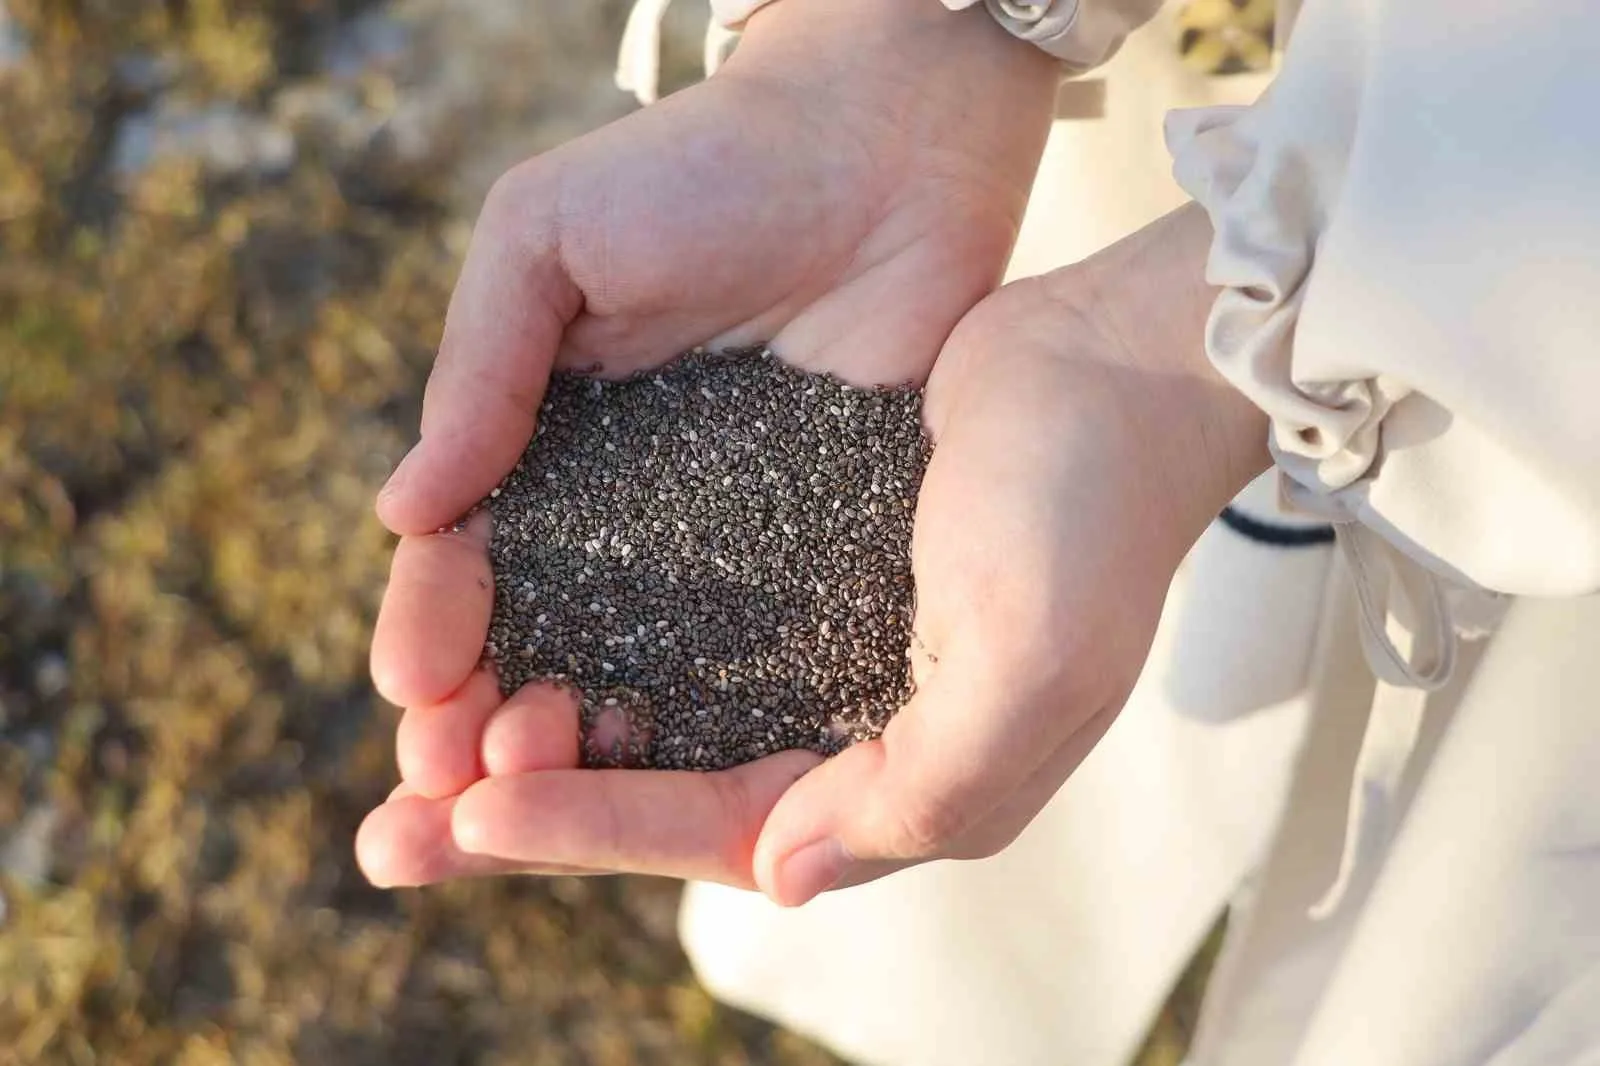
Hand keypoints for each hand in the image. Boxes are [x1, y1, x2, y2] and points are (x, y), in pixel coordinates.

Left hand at [357, 205, 1269, 898]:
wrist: (1115, 360)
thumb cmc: (1090, 513)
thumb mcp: (1031, 671)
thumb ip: (919, 793)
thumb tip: (780, 878)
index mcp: (901, 774)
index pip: (721, 829)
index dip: (593, 828)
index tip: (468, 812)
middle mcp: (846, 723)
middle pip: (661, 789)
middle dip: (529, 814)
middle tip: (390, 833)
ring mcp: (816, 637)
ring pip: (649, 710)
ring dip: (536, 725)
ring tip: (423, 729)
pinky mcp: (794, 554)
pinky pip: (669, 619)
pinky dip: (586, 634)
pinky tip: (508, 628)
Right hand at [358, 0, 1057, 885]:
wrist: (882, 144)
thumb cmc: (702, 169)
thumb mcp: (547, 239)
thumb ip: (479, 370)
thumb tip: (401, 512)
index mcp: (548, 447)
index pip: (470, 565)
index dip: (433, 631)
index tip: (410, 693)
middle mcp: (628, 517)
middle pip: (544, 645)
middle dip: (485, 722)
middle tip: (450, 787)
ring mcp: (725, 549)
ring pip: (639, 674)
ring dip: (581, 750)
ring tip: (542, 801)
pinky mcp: (821, 559)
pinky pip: (760, 657)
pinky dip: (712, 722)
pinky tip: (681, 777)